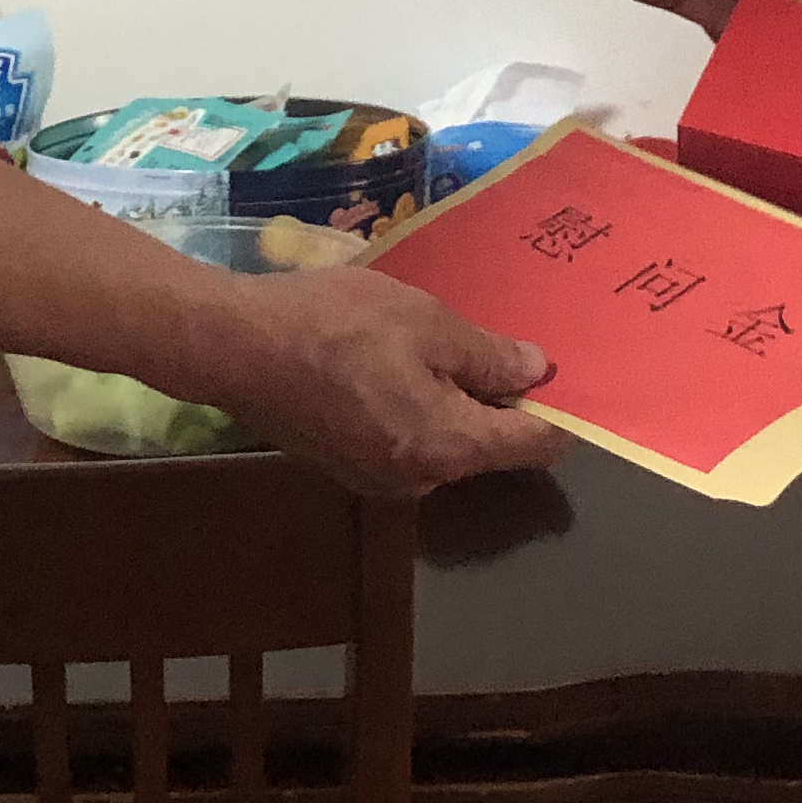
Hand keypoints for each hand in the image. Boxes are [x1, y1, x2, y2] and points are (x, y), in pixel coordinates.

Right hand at [206, 266, 569, 497]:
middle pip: (487, 445)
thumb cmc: (338, 325)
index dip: (559, 410)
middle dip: (498, 398)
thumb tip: (536, 372)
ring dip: (451, 400)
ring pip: (443, 441)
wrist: (236, 348)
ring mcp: (378, 479)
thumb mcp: (425, 322)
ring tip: (434, 342)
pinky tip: (390, 362)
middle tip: (492, 339)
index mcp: (450, 447)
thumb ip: (488, 355)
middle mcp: (421, 479)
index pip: (535, 446)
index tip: (565, 374)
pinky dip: (413, 408)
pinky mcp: (345, 466)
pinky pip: (403, 440)